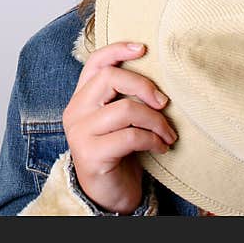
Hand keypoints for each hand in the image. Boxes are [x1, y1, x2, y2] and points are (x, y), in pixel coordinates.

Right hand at [62, 42, 176, 213]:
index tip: (143, 48)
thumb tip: (156, 71)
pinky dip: (154, 140)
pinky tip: (162, 147)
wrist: (108, 194)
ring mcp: (81, 133)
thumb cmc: (118, 151)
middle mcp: (75, 111)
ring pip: (126, 109)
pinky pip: (131, 136)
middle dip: (145, 87)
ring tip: (168, 133)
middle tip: (164, 103)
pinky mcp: (92, 154)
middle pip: (111, 78)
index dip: (118, 50)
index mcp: (80, 97)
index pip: (94, 62)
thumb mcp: (118, 118)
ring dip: (156, 121)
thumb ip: (124, 96)